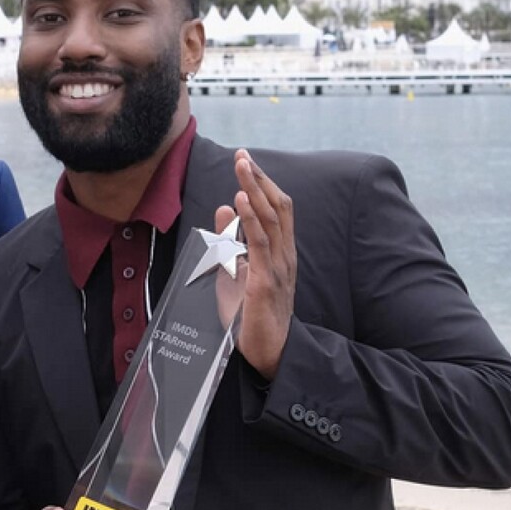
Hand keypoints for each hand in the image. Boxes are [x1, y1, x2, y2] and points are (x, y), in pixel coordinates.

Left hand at [215, 149, 296, 380]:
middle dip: (258, 179)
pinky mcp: (265, 282)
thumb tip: (226, 205)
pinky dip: (250, 219)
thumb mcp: (238, 271)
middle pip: (276, 208)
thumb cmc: (252, 317)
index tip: (246, 161)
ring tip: (242, 166)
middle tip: (243, 155)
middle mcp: (284, 256)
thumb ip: (233, 240)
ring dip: (254, 190)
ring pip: (269, 220)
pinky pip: (259, 244)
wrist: (271, 354)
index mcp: (280, 254)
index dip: (263, 183)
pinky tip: (240, 200)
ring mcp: (277, 268)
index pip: (277, 210)